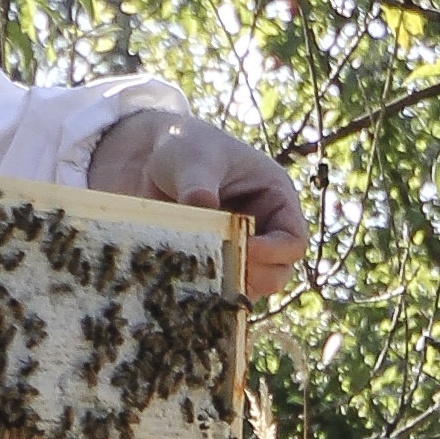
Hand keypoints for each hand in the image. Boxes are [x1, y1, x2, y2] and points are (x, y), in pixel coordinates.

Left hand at [87, 104, 309, 300]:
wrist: (146, 157)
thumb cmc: (184, 147)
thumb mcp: (194, 159)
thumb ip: (199, 184)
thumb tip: (202, 207)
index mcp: (275, 199)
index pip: (293, 241)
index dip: (274, 252)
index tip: (242, 248)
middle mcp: (262, 229)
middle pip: (277, 273)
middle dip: (252, 275)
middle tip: (219, 266)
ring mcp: (236, 249)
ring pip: (248, 287)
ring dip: (226, 286)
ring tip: (196, 272)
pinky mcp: (209, 262)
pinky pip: (216, 289)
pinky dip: (203, 291)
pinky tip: (180, 280)